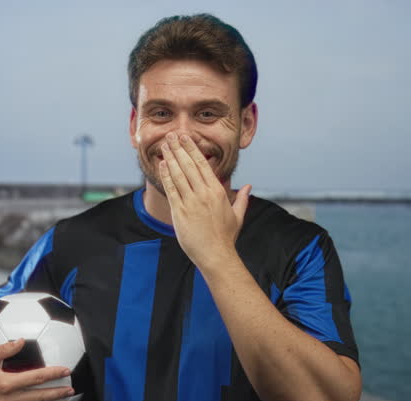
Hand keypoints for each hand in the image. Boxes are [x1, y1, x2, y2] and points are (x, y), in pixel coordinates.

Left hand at [158, 132, 250, 268]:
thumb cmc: (226, 237)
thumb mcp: (237, 216)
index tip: (186, 138)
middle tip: (172, 135)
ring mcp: (191, 203)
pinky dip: (166, 176)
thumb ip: (242, 199)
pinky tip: (162, 165)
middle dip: (179, 148)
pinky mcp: (180, 212)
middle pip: (189, 165)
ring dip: (170, 158)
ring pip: (179, 174)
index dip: (193, 149)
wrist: (216, 255)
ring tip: (164, 145)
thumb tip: (248, 186)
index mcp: (218, 192)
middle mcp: (204, 194)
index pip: (203, 165)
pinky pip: (172, 190)